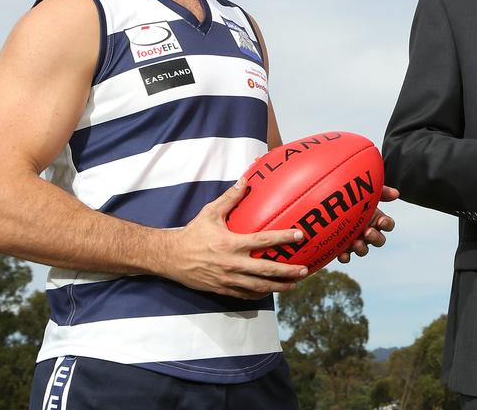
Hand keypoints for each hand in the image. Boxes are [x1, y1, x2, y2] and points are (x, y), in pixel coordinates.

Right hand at [161, 180, 309, 299]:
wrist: (170, 258)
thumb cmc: (193, 233)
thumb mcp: (210, 213)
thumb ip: (230, 198)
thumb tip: (245, 181)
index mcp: (231, 244)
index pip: (263, 241)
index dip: (283, 238)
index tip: (300, 235)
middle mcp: (232, 264)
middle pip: (267, 270)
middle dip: (288, 271)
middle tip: (305, 269)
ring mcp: (228, 279)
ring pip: (259, 287)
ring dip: (280, 286)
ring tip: (295, 284)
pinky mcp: (223, 289)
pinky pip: (246, 295)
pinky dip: (261, 294)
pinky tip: (271, 291)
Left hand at [338, 185, 399, 261]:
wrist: (328, 203)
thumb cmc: (350, 197)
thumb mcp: (366, 192)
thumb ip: (381, 192)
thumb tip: (396, 194)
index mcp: (375, 219)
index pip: (387, 225)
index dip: (387, 224)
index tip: (381, 220)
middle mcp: (368, 232)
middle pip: (379, 241)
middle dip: (375, 238)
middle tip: (367, 232)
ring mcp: (356, 241)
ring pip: (364, 250)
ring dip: (362, 249)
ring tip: (355, 243)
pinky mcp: (343, 248)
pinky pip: (346, 256)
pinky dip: (345, 257)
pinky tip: (342, 255)